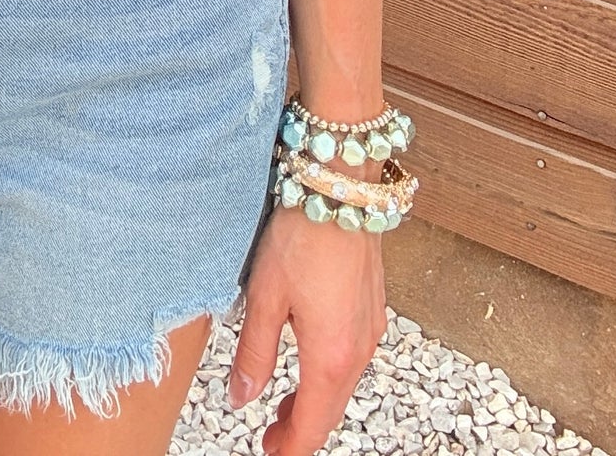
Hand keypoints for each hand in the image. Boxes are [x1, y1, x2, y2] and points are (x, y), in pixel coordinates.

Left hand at [228, 205, 386, 454]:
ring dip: (317, 400)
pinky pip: (353, 356)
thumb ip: (254, 354)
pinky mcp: (373, 305)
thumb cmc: (302, 235)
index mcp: (330, 356)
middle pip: (332, 409)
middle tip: (272, 437)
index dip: (289, 447)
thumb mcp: (263, 298)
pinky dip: (330, 372)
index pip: (312, 425)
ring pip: (344, 383)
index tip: (269, 452)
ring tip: (285, 403)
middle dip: (301, 427)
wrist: (340, 186)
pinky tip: (311, 360)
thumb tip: (243, 397)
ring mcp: (371, 327)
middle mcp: (359, 348)